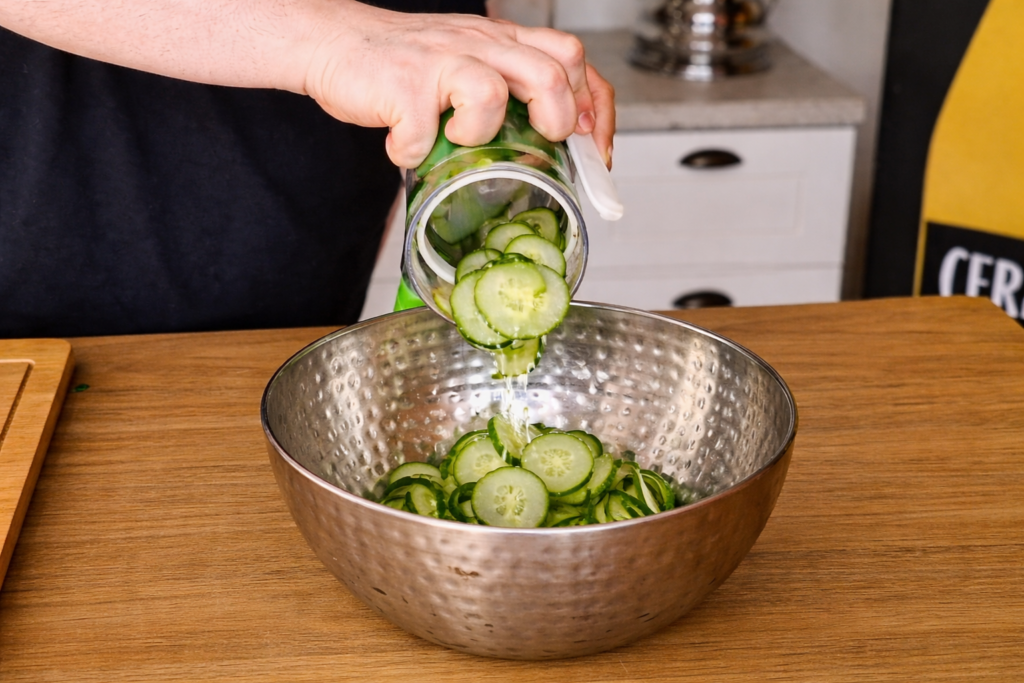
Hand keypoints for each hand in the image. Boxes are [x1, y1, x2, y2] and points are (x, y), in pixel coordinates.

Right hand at [301, 4, 615, 168]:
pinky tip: (405, 147)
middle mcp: (479, 45)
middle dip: (557, 122)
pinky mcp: (402, 86)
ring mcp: (440, 62)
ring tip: (457, 141)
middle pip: (550, 73)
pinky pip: (422, 132)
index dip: (595, 106)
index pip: (572, 58)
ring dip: (480, 134)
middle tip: (539, 145)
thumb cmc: (406, 64)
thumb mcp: (471, 60)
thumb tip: (553, 142)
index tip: (594, 146)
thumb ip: (509, 87)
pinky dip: (414, 152)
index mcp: (502, 41)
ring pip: (490, 95)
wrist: (336, 42)